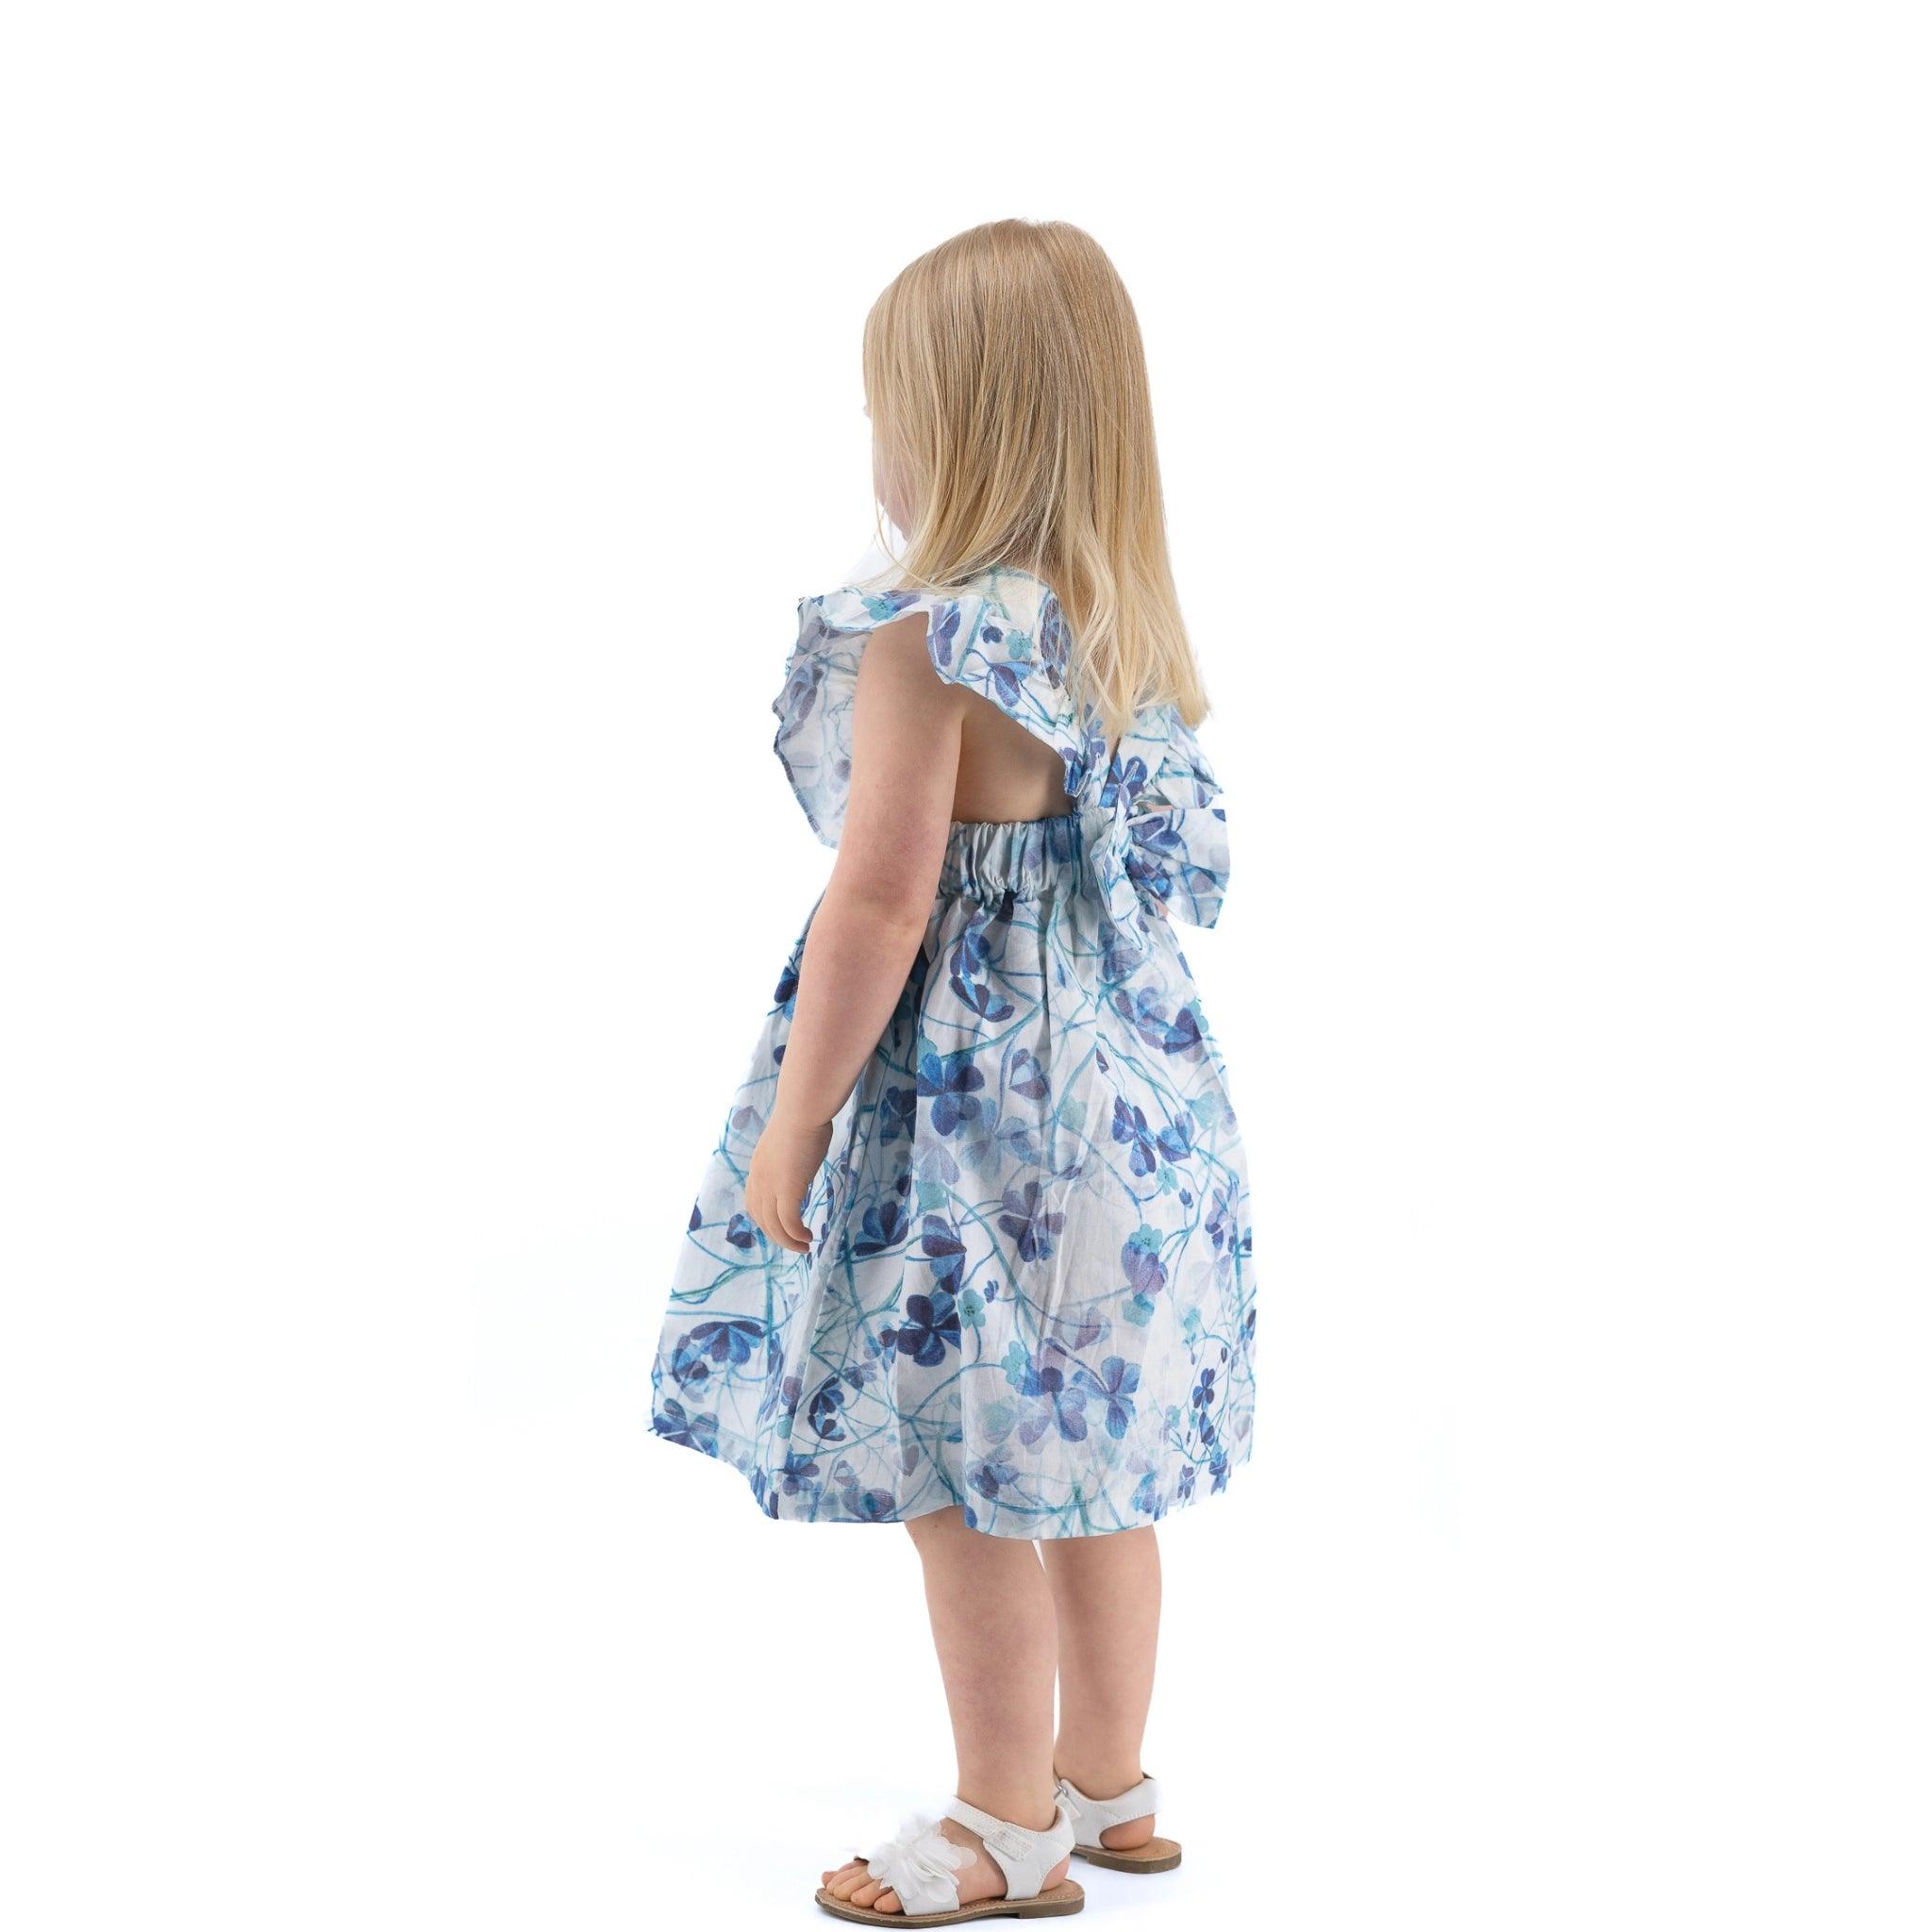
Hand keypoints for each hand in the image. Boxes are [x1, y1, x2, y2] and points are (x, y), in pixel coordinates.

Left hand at [745, 1110, 833, 1254]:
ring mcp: (771, 1185)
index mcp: (757, 1167)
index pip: (754, 1202)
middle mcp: (759, 1179)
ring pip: (774, 1226)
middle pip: (762, 1219)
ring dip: (788, 1241)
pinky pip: (789, 1222)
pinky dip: (796, 1234)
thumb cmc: (803, 1116)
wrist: (802, 1110)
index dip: (765, 1219)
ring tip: (804, 1246)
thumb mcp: (790, 1139)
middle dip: (777, 1236)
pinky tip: (809, 1237)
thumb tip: (800, 1157)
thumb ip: (789, 1154)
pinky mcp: (787, 1189)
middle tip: (795, 1244)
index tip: (781, 1226)